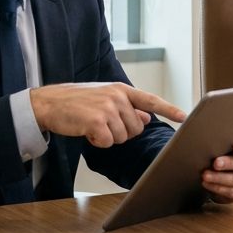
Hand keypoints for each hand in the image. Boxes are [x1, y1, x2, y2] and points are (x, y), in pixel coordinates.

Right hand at [28, 82, 185, 147]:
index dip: (169, 109)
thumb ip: (127, 107)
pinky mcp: (97, 121)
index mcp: (121, 90)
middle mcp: (117, 96)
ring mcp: (107, 108)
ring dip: (108, 137)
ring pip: (123, 137)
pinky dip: (99, 142)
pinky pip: (109, 142)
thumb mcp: (104, 99)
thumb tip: (146, 118)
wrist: (47, 103)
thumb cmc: (75, 102)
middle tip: (102, 123)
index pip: (151, 100)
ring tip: (92, 125)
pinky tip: (87, 132)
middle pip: (137, 128)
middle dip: (122, 132)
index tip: (184, 116)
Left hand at [202, 137, 232, 202]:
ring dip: (221, 178)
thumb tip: (210, 140)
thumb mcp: (226, 146)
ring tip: (205, 175)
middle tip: (216, 163)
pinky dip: (218, 188)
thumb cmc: (224, 153)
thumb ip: (224, 142)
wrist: (222, 175)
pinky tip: (207, 184)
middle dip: (230, 163)